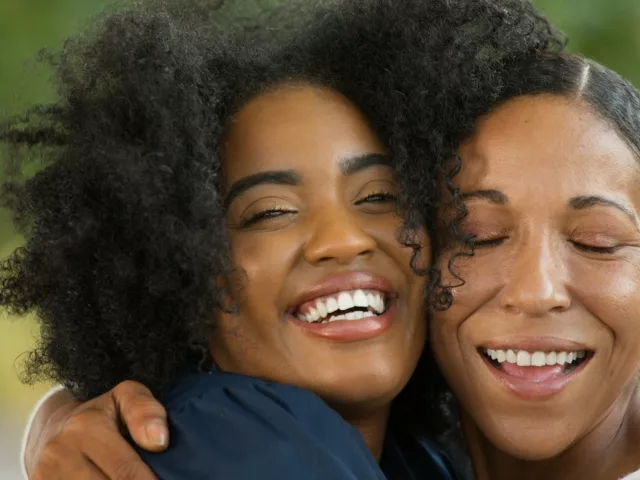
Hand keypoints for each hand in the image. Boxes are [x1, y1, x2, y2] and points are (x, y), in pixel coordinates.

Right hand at [26, 381, 167, 478]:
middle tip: (155, 479)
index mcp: (86, 426)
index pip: (128, 472)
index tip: (164, 479)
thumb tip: (158, 441)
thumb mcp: (127, 397)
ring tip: (131, 478)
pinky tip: (108, 479)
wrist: (55, 429)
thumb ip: (147, 411)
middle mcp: (60, 451)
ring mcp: (45, 473)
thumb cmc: (104, 414)